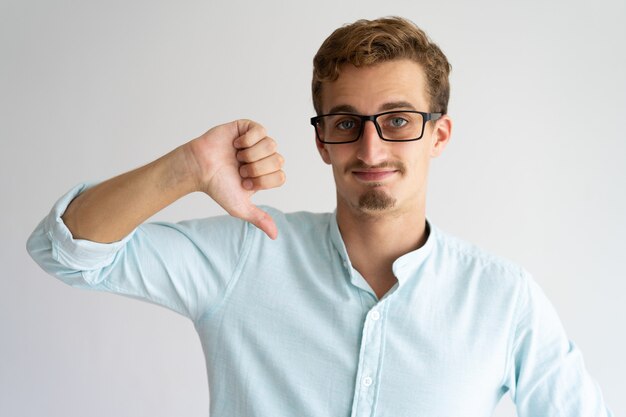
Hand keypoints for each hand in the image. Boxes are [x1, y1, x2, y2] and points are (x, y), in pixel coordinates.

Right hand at [186, 120, 285, 238]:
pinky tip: (236, 145)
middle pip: (278, 160)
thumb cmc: (217, 187)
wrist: (199, 169)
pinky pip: (261, 130)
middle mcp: (264, 157)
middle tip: (239, 170)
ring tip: (237, 158)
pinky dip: (248, 140)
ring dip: (252, 155)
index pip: (280, 176)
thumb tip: (275, 235)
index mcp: (266, 174)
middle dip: (256, 169)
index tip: (245, 183)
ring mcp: (257, 141)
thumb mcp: (240, 207)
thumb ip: (259, 218)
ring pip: (272, 145)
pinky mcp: (247, 127)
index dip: (263, 181)